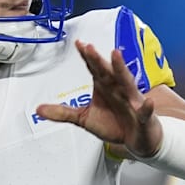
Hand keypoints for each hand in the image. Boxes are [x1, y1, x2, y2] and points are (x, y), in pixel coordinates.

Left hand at [35, 40, 162, 156]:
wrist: (137, 140)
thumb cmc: (114, 124)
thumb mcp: (84, 119)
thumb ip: (63, 113)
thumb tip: (39, 110)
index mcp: (104, 87)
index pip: (94, 68)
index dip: (87, 57)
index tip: (78, 43)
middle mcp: (118, 89)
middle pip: (107, 72)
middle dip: (98, 60)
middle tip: (89, 48)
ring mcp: (132, 102)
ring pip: (127, 83)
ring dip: (121, 69)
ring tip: (116, 55)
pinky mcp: (143, 117)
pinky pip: (145, 112)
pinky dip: (146, 107)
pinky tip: (146, 102)